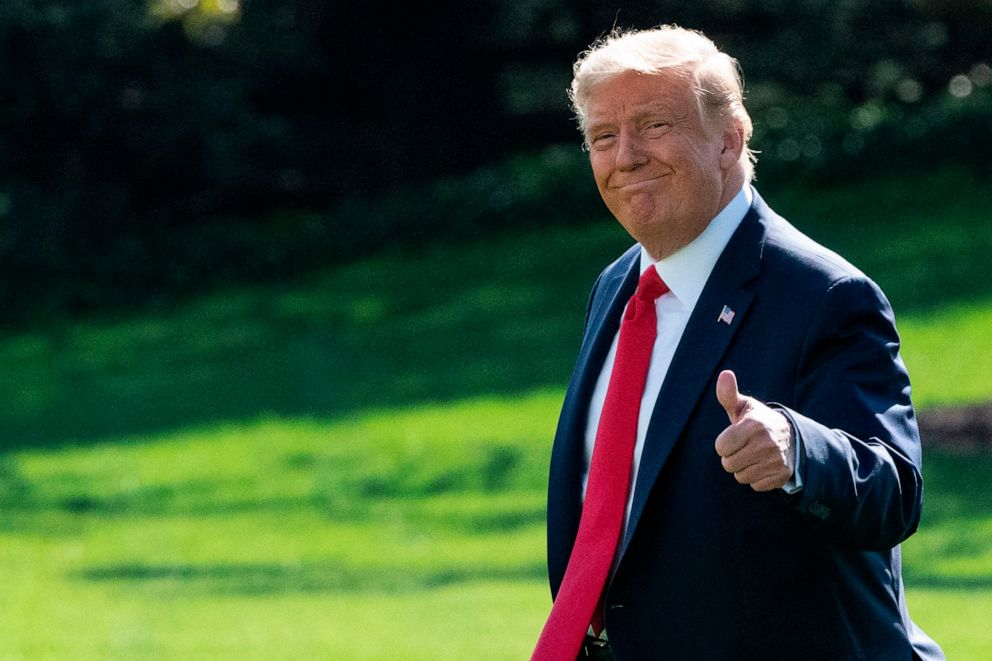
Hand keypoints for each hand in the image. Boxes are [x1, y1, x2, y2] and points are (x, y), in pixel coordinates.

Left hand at [714, 370, 794, 491]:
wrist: (791, 437)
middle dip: (732, 457)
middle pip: (728, 464)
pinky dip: (757, 478)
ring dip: (743, 468)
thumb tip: (724, 374)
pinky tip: (764, 465)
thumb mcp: (744, 406)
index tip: (734, 437)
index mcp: (754, 425)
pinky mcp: (782, 475)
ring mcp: (776, 460)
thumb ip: (728, 394)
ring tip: (754, 456)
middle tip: (743, 448)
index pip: (721, 447)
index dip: (724, 444)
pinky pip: (755, 485)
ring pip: (741, 476)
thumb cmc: (758, 421)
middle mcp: (767, 443)